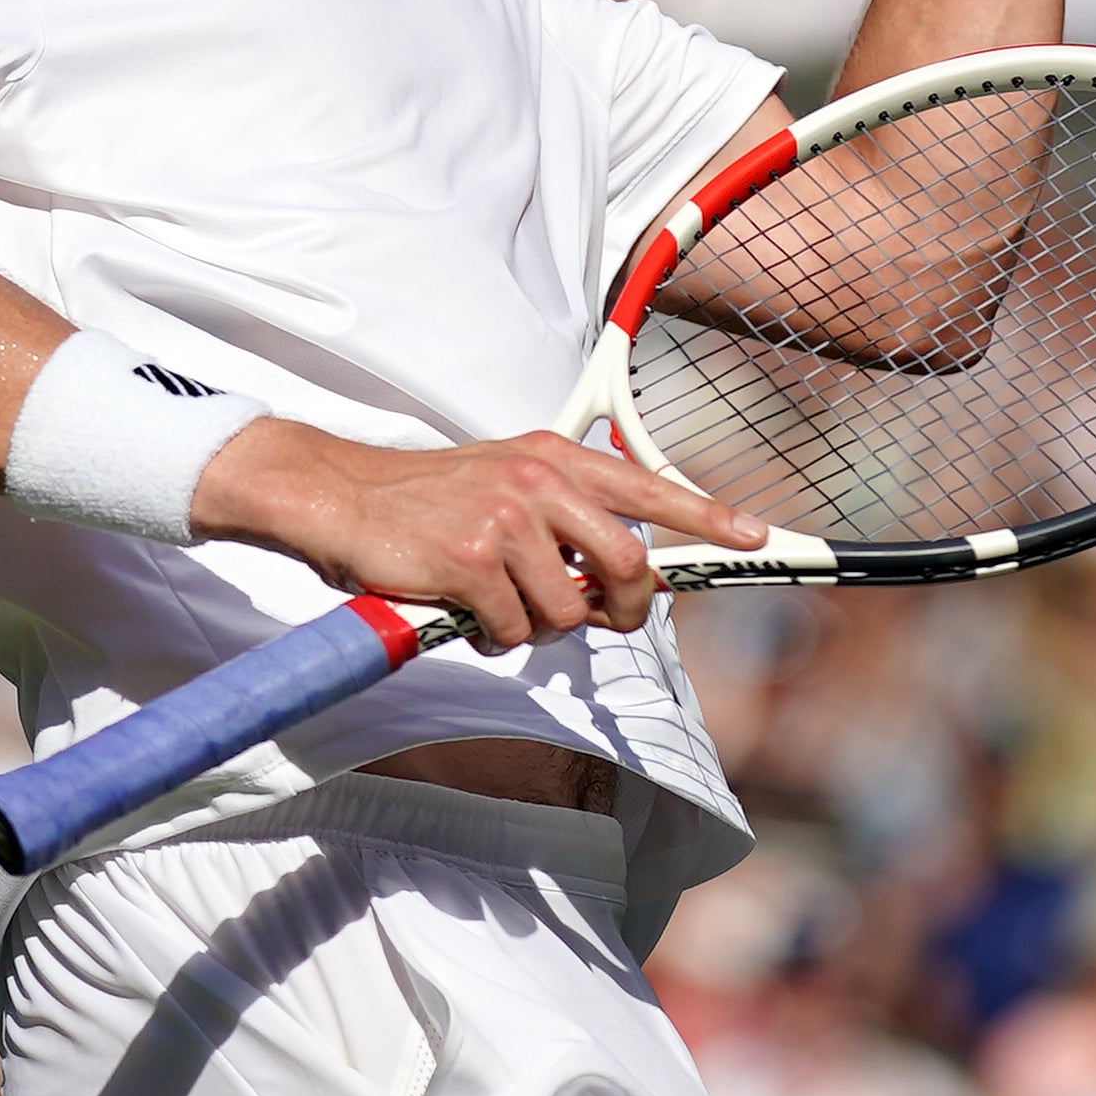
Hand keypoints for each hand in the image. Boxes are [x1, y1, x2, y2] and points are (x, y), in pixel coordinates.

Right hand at [192, 421, 767, 648]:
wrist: (341, 495)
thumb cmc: (426, 500)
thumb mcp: (505, 482)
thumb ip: (564, 516)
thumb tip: (620, 574)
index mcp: (554, 458)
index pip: (649, 485)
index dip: (708, 515)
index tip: (754, 536)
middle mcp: (539, 482)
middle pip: (628, 564)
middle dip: (622, 609)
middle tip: (595, 618)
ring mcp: (507, 520)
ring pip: (569, 610)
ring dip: (538, 627)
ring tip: (498, 605)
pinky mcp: (472, 561)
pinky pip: (514, 630)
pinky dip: (493, 636)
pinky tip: (464, 612)